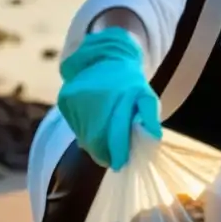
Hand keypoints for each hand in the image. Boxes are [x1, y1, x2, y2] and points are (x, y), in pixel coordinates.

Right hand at [57, 27, 161, 170]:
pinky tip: (94, 125)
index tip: (119, 163)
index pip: (115, 134)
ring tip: (104, 138)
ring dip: (94, 143)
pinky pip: (74, 128)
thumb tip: (155, 137)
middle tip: (112, 157)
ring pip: (83, 136)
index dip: (117, 152)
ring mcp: (77, 99)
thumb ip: (150, 115)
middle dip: (104, 152)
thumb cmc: (130, 83)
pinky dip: (84, 133)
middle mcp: (94, 97)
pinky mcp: (65, 101)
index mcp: (118, 97)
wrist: (105, 58)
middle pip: (95, 140)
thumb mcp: (146, 94)